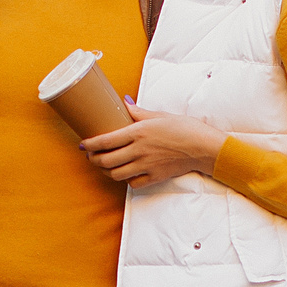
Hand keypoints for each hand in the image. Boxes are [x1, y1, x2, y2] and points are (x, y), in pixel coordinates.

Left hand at [81, 105, 227, 185]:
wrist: (204, 147)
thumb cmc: (185, 128)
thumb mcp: (160, 115)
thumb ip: (139, 112)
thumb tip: (124, 102)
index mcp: (138, 132)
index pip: (105, 141)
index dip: (89, 145)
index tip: (83, 144)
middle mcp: (139, 150)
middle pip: (106, 161)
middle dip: (93, 159)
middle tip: (91, 156)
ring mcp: (146, 166)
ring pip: (115, 174)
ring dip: (106, 171)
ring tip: (104, 165)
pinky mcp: (155, 177)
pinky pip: (133, 183)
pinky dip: (126, 180)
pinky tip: (126, 173)